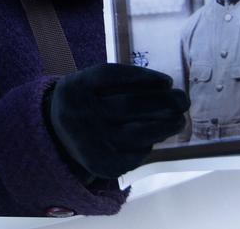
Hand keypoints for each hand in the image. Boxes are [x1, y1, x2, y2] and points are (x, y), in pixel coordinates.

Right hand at [46, 63, 188, 180]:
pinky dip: (148, 146)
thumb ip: (118, 83)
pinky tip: (156, 139)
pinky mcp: (99, 164)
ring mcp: (89, 140)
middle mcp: (79, 112)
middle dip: (163, 102)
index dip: (142, 76)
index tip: (168, 81)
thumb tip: (166, 88)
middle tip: (183, 100)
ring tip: (179, 120)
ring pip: (137, 133)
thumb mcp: (89, 86)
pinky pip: (133, 155)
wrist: (56, 136)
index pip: (110, 75)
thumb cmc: (85, 104)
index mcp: (75, 87)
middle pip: (129, 105)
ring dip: (164, 126)